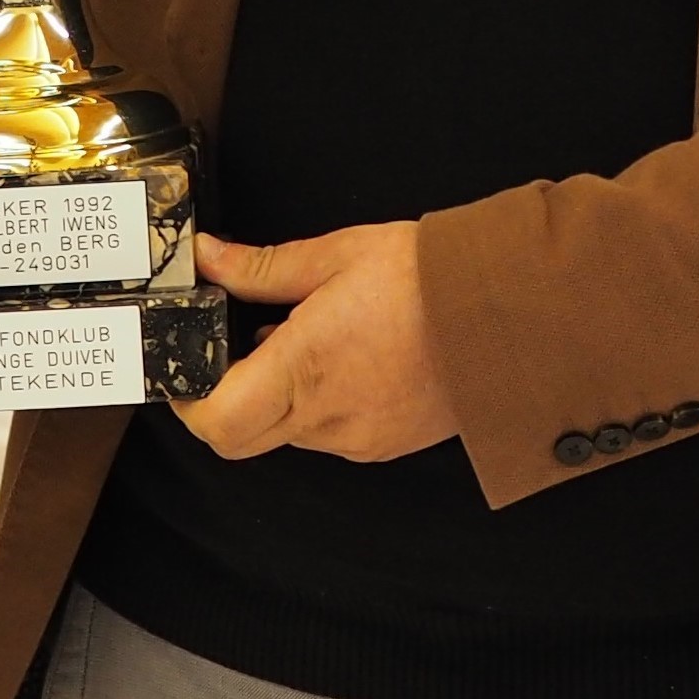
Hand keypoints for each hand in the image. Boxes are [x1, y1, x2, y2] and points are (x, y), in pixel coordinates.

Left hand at [172, 223, 457, 463]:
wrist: (510, 310)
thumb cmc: (428, 278)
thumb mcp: (335, 255)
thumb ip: (262, 267)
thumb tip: (210, 258)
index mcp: (303, 368)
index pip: (216, 422)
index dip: (188, 403)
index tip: (188, 368)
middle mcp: (325, 416)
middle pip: (241, 438)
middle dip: (226, 401)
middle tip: (235, 352)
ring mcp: (358, 437)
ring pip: (287, 434)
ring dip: (278, 398)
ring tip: (307, 339)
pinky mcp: (386, 444)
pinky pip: (330, 435)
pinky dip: (320, 405)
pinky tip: (345, 360)